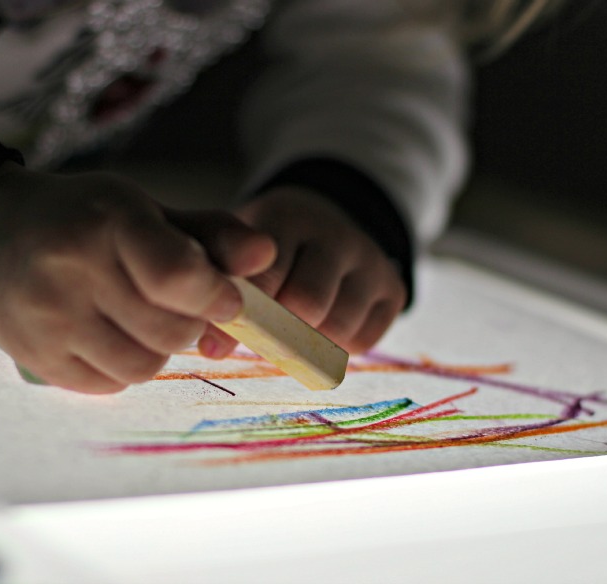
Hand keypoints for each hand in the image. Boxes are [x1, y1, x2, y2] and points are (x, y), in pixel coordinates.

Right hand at [0, 162, 274, 392]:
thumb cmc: (79, 219)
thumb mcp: (143, 209)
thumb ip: (209, 233)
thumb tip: (267, 255)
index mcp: (108, 223)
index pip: (178, 276)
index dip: (216, 295)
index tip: (228, 298)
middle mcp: (73, 271)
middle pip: (172, 331)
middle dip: (192, 323)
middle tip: (179, 305)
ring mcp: (49, 319)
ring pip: (145, 366)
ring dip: (160, 349)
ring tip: (142, 318)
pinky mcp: (37, 357)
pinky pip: (112, 384)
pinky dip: (126, 367)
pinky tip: (110, 335)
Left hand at [199, 186, 406, 357]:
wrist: (322, 224)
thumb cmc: (264, 249)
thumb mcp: (235, 247)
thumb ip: (220, 286)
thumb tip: (213, 348)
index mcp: (288, 218)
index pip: (266, 276)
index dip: (242, 314)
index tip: (217, 340)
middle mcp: (337, 235)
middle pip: (307, 305)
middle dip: (277, 330)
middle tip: (259, 335)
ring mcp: (371, 261)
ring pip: (337, 329)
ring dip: (307, 343)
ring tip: (288, 332)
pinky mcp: (394, 289)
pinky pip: (362, 341)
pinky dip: (336, 349)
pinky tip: (319, 331)